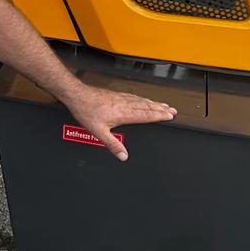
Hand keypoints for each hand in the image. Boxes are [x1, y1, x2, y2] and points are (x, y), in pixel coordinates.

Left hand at [62, 85, 176, 161]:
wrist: (77, 95)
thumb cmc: (86, 110)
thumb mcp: (98, 132)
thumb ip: (112, 144)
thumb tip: (123, 156)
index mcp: (124, 113)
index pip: (146, 115)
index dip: (159, 115)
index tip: (170, 116)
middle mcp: (124, 104)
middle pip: (146, 106)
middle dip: (160, 109)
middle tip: (172, 110)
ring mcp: (119, 98)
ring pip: (141, 100)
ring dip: (153, 103)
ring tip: (162, 105)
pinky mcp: (114, 95)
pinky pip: (132, 96)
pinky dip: (141, 99)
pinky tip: (141, 99)